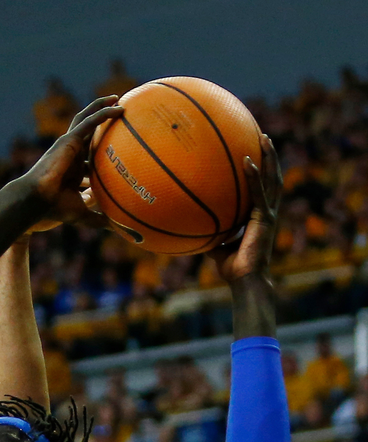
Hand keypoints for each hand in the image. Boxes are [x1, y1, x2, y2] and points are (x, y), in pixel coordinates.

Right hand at [22, 97, 123, 228]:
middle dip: (102, 121)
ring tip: (118, 99)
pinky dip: (103, 113)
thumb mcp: (82, 214)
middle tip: (120, 114)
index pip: (90, 156)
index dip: (103, 150)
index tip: (120, 149)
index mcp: (74, 169)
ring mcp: (69, 145)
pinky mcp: (68, 140)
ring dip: (102, 107)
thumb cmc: (54, 210)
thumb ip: (100, 219)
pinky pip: (89, 122)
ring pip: (87, 119)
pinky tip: (118, 108)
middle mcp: (71, 154)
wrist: (35, 202)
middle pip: (88, 132)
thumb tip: (122, 230)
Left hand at [209, 135, 281, 284]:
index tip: (255, 152)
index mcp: (259, 217)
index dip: (262, 171)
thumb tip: (193, 230)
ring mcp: (268, 214)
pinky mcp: (264, 219)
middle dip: (270, 156)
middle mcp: (266, 212)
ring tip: (264, 138)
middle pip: (272, 177)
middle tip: (263, 136)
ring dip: (269, 158)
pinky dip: (254, 177)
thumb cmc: (233, 269)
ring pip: (272, 179)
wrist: (245, 280)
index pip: (262, 188)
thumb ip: (210, 236)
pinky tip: (248, 161)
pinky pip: (258, 193)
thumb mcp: (217, 249)